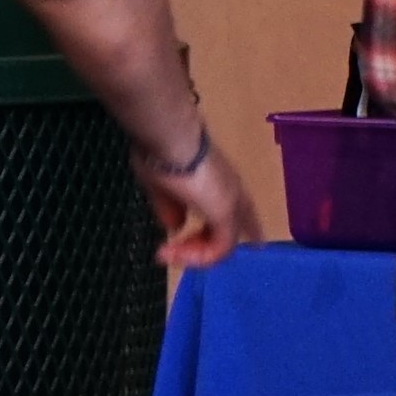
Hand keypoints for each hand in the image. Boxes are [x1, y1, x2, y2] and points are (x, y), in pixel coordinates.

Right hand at [134, 123, 262, 270]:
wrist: (169, 138)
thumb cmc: (160, 155)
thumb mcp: (161, 185)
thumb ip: (171, 208)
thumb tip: (176, 226)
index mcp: (219, 182)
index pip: (235, 211)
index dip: (226, 229)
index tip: (211, 244)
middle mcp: (233, 192)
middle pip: (232, 230)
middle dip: (203, 248)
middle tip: (171, 254)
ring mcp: (233, 203)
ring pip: (224, 244)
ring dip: (194, 255)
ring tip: (167, 254)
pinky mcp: (227, 214)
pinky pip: (220, 249)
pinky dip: (197, 257)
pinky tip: (174, 255)